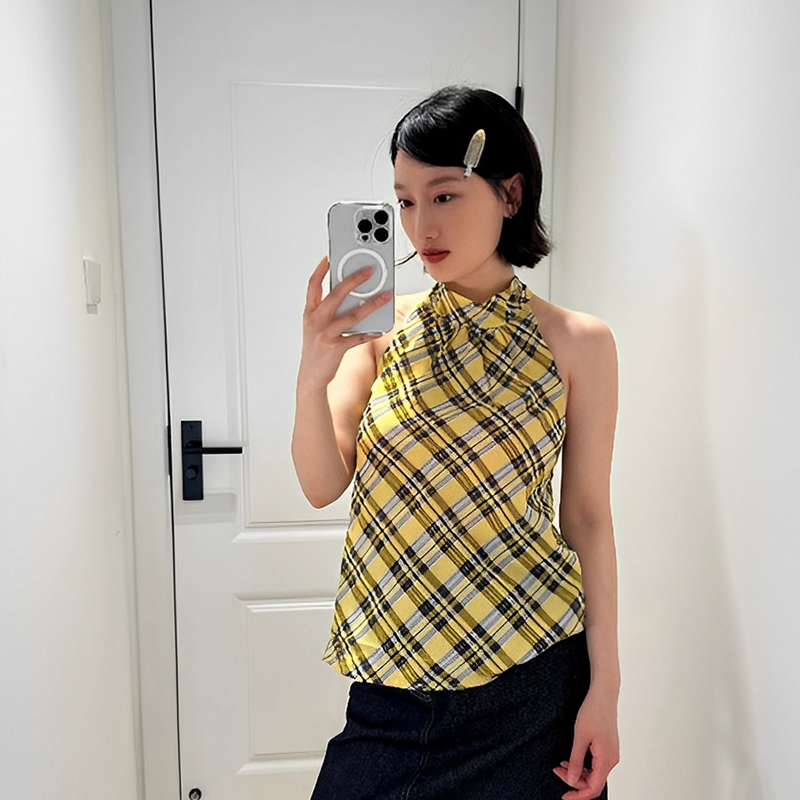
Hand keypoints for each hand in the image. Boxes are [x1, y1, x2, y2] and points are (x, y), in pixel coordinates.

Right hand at [297, 256, 391, 389]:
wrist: (311, 376)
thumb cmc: (316, 348)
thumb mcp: (316, 325)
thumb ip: (328, 309)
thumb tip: (352, 294)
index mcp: (310, 312)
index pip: (313, 284)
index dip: (322, 268)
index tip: (331, 255)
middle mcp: (316, 321)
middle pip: (335, 295)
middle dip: (353, 280)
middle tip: (369, 270)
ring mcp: (325, 334)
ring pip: (351, 316)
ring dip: (371, 305)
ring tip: (385, 297)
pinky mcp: (336, 348)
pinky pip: (357, 338)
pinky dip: (370, 332)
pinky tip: (380, 328)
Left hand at [552, 687, 619, 799]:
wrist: (603, 695)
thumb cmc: (593, 711)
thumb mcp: (580, 737)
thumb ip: (575, 761)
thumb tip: (571, 780)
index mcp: (607, 759)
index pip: (593, 788)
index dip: (578, 795)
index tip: (565, 797)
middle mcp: (612, 759)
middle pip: (593, 782)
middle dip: (574, 780)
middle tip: (557, 771)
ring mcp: (610, 753)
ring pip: (594, 773)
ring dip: (578, 772)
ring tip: (561, 764)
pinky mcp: (607, 748)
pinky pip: (596, 764)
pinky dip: (583, 764)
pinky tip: (570, 759)